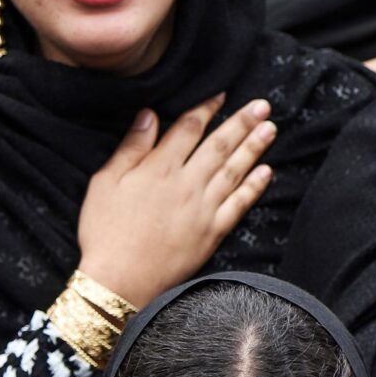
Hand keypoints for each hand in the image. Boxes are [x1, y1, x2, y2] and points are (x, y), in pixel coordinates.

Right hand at [76, 93, 275, 305]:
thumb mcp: (105, 183)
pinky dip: (254, 187)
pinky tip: (266, 172)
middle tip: (262, 105)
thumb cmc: (105, 232)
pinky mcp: (212, 233)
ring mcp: (203, 209)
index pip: (189, 129)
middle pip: (220, 145)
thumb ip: (131, 148)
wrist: (120, 282)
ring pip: (235, 170)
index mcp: (159, 168)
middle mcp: (187, 184)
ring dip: (254, 147)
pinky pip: (239, 205)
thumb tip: (149, 115)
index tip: (222, 95)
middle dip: (242, 122)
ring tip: (270, 128)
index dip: (206, 109)